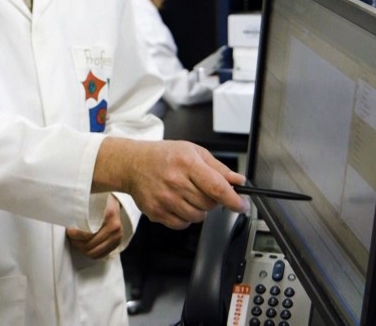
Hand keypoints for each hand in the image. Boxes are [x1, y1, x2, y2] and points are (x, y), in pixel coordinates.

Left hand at [66, 194, 123, 258]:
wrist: (116, 203)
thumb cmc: (102, 201)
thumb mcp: (93, 200)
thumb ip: (83, 209)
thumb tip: (67, 216)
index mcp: (109, 216)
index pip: (88, 233)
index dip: (75, 234)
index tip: (69, 230)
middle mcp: (114, 228)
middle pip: (89, 245)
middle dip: (76, 242)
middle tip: (70, 237)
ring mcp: (117, 237)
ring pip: (93, 252)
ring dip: (82, 249)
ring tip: (76, 242)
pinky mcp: (117, 243)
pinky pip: (100, 255)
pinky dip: (90, 253)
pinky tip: (84, 246)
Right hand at [93, 138, 248, 229]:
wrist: (133, 165)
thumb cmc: (164, 156)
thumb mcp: (193, 152)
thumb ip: (218, 168)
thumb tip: (238, 181)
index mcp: (187, 163)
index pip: (217, 187)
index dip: (234, 199)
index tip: (242, 206)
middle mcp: (175, 182)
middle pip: (209, 204)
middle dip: (212, 199)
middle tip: (202, 188)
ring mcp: (165, 199)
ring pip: (198, 217)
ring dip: (200, 209)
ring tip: (188, 194)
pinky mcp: (157, 213)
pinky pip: (183, 224)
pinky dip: (186, 217)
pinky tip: (178, 203)